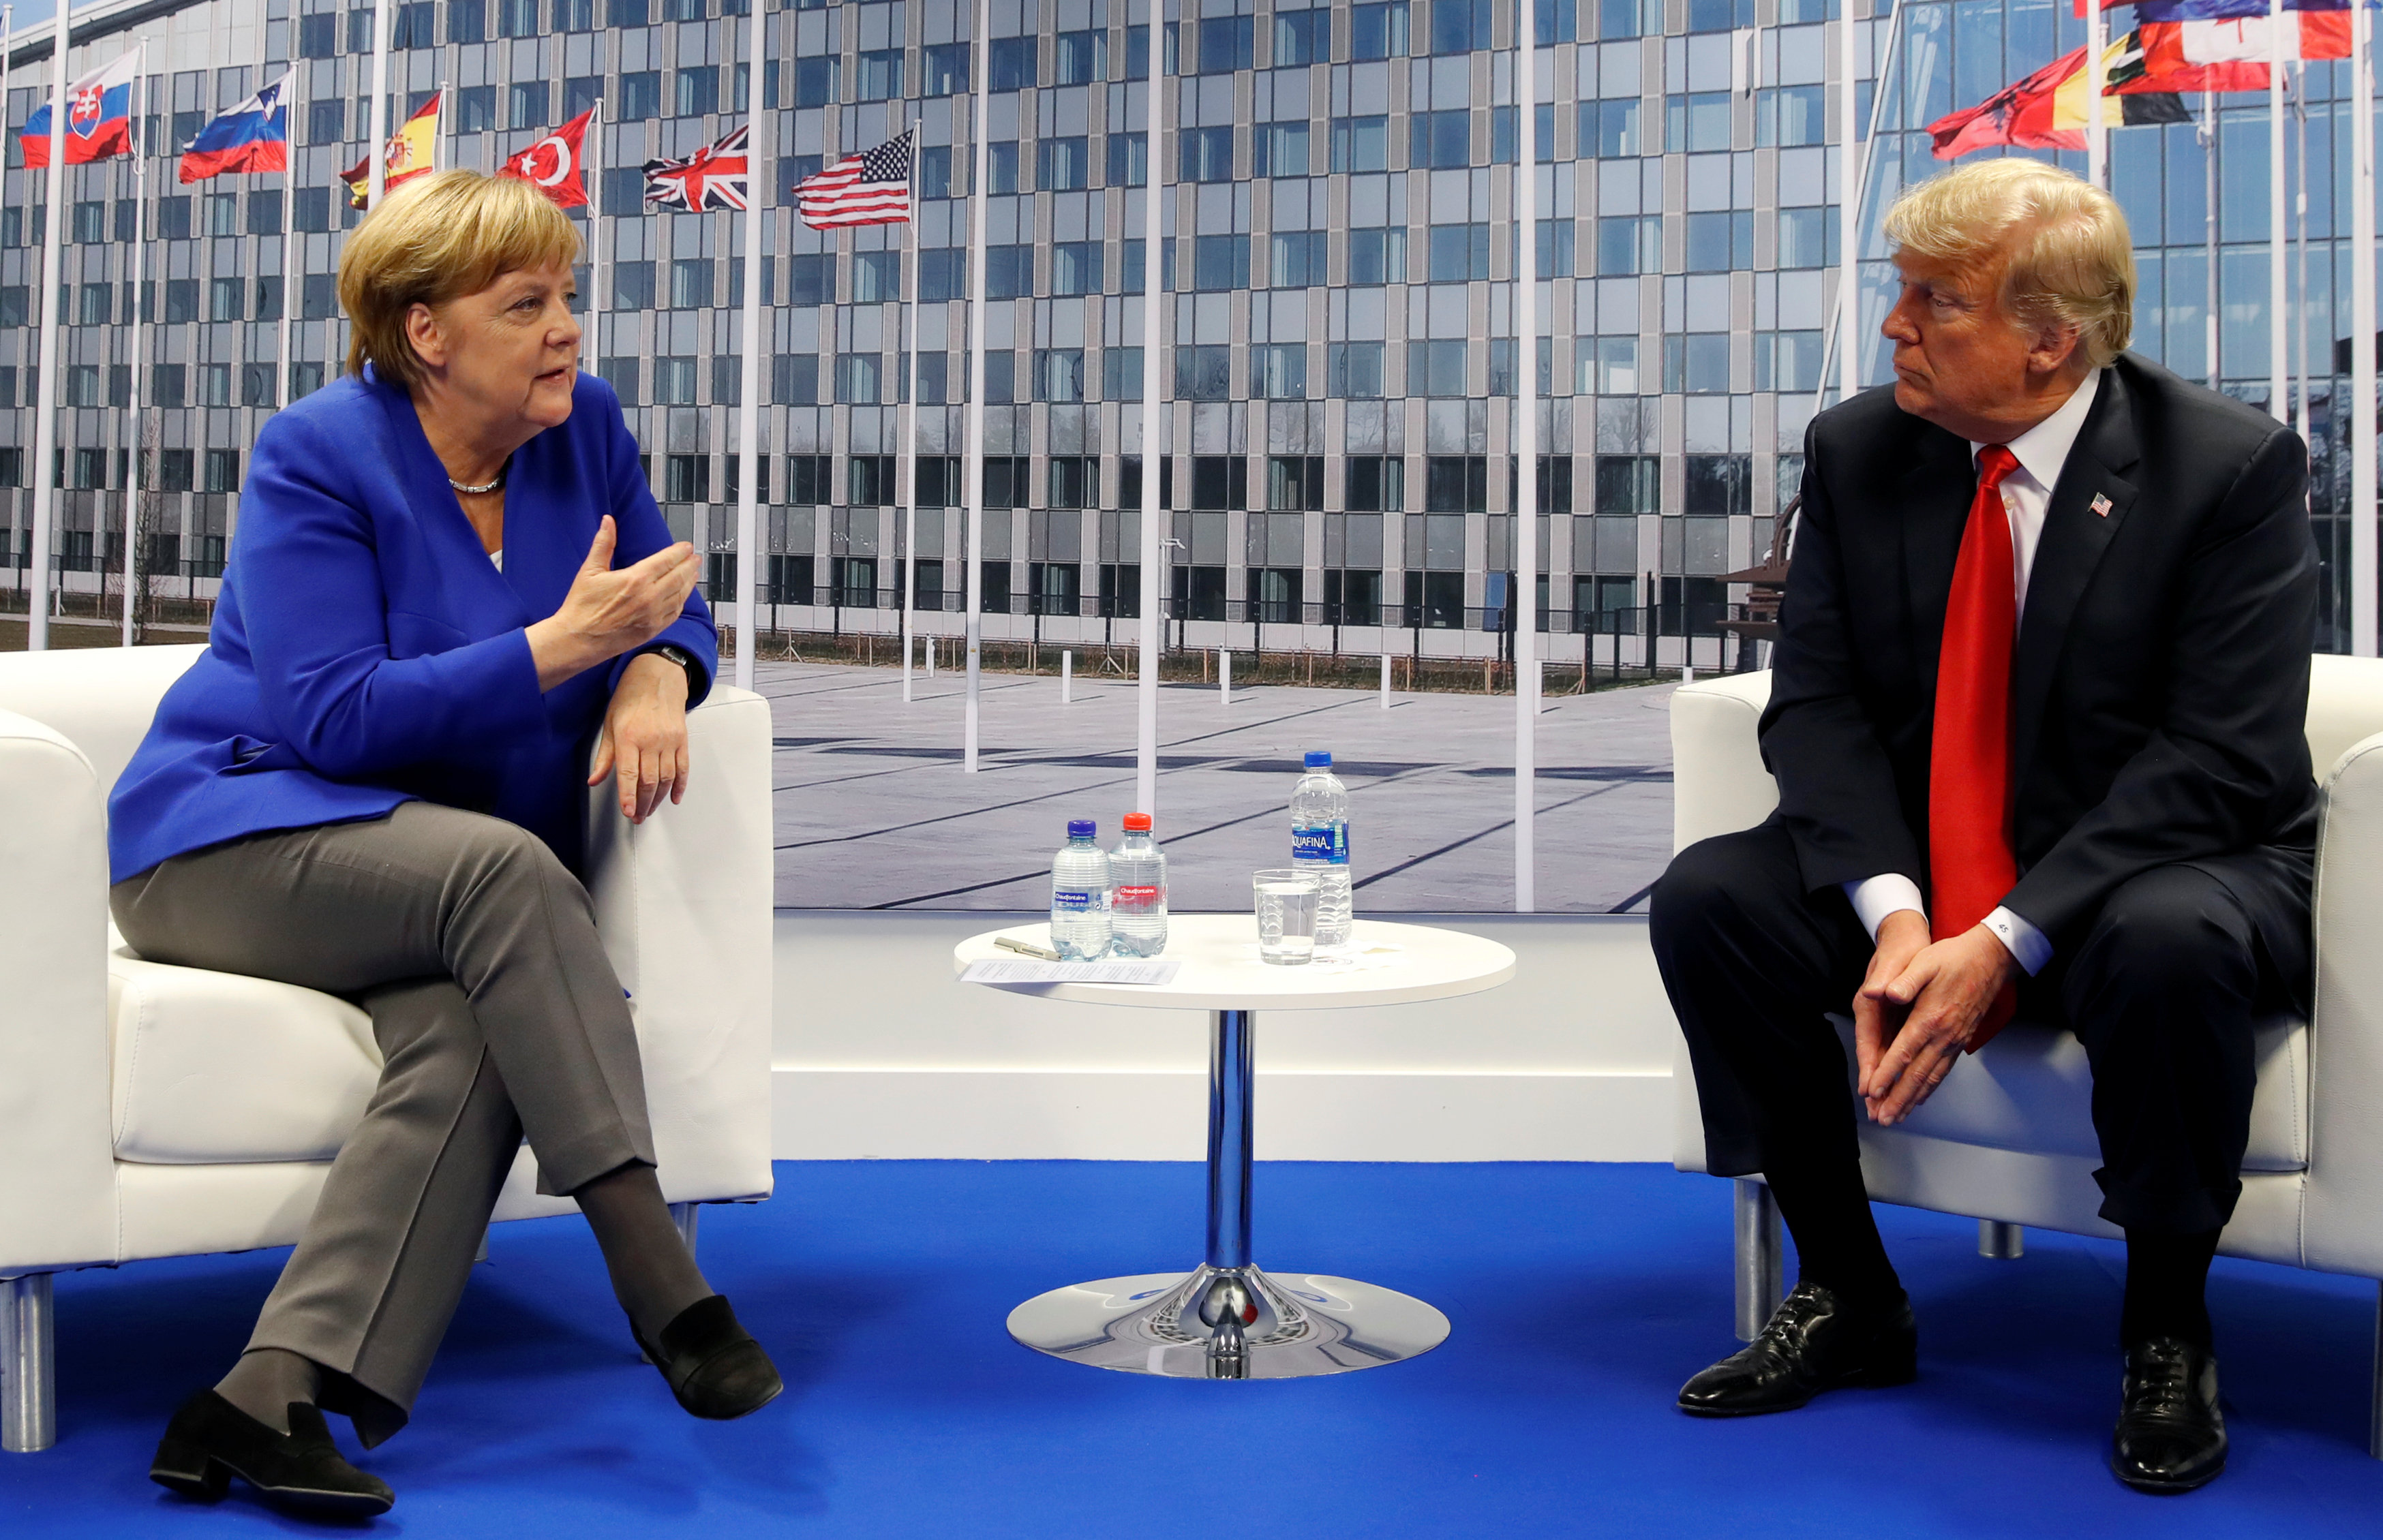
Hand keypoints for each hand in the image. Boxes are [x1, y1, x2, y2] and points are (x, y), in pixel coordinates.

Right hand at [527, 517, 699, 689]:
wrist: (578, 640)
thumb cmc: (581, 606)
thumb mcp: (590, 570)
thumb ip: (603, 544)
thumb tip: (608, 521)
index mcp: (635, 579)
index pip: (666, 561)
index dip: (679, 552)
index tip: (686, 547)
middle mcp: (649, 598)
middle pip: (679, 577)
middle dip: (689, 565)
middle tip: (695, 558)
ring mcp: (653, 616)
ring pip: (680, 596)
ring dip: (689, 583)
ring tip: (693, 573)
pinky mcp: (652, 630)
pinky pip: (674, 614)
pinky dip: (681, 602)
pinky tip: (682, 596)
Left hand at [589, 652, 690, 822]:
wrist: (657, 675)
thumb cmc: (630, 697)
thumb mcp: (609, 724)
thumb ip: (604, 756)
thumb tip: (595, 780)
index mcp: (629, 737)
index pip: (629, 774)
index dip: (629, 796)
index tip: (629, 812)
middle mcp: (651, 741)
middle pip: (649, 781)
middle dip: (643, 804)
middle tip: (638, 817)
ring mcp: (669, 741)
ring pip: (666, 778)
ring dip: (658, 798)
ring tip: (650, 810)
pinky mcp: (682, 740)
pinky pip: (683, 768)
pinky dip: (679, 786)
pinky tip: (673, 797)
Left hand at [1858, 922, 2018, 1125]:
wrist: (1991, 959)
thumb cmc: (1954, 958)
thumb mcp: (1925, 960)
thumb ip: (1905, 979)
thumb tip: (1886, 994)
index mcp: (1930, 1017)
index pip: (1904, 1052)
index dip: (1887, 1073)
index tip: (1873, 1092)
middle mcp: (1944, 1035)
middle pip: (1917, 1074)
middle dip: (1898, 1098)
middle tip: (1883, 1119)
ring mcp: (1954, 1040)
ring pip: (1931, 1077)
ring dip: (1912, 1099)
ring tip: (1898, 1117)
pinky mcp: (1960, 1040)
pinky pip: (1943, 1070)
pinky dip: (1930, 1087)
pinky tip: (1921, 1097)